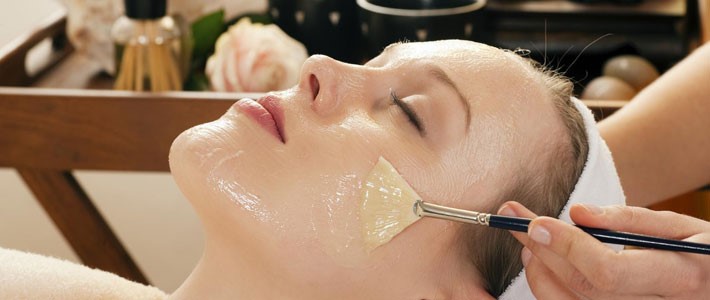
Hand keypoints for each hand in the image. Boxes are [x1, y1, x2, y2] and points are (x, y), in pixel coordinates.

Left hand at [498, 201, 709, 298]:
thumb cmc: (702, 253)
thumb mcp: (682, 226)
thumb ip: (628, 220)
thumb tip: (577, 213)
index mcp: (679, 279)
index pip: (607, 272)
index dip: (567, 247)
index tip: (538, 221)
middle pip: (583, 288)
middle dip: (542, 250)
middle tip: (515, 218)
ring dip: (540, 271)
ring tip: (527, 238)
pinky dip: (551, 288)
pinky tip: (543, 263)